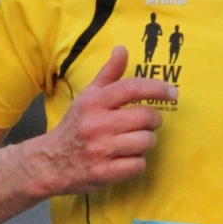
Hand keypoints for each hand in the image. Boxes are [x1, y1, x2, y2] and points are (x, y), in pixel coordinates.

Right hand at [27, 46, 176, 195]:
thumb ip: (108, 75)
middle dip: (153, 120)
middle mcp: (97, 124)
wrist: (50, 163)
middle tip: (147, 123)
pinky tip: (126, 159)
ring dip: (146, 142)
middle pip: (145, 117)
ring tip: (134, 142)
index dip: (157, 88)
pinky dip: (137, 162)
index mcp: (93, 102)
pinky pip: (138, 165)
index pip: (131, 88)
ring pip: (145, 142)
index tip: (172, 92)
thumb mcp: (87, 97)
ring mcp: (101, 150)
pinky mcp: (104, 173)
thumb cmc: (74, 126)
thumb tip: (122, 49)